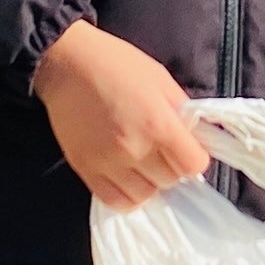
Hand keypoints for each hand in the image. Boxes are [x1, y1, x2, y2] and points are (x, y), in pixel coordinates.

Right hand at [31, 23, 209, 209]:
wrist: (67, 63)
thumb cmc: (116, 64)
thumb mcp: (161, 80)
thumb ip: (181, 113)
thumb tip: (196, 140)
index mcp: (158, 123)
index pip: (193, 166)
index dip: (194, 157)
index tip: (186, 148)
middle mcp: (134, 148)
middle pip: (170, 181)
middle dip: (171, 166)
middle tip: (160, 149)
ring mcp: (108, 163)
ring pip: (144, 196)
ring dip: (149, 182)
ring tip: (142, 162)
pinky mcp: (85, 169)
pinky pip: (115, 201)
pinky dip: (126, 195)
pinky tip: (126, 177)